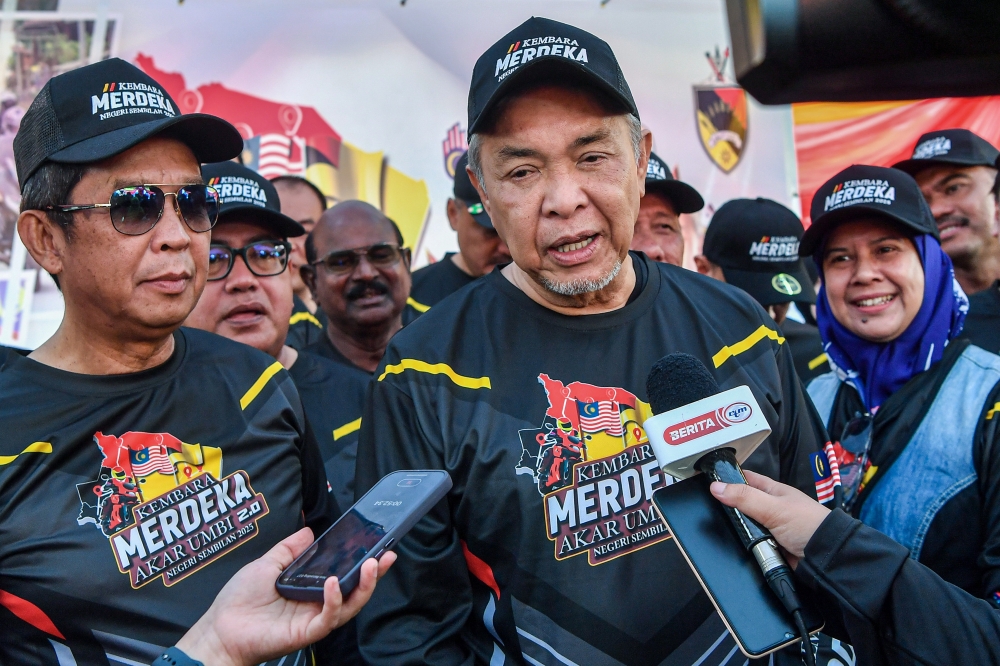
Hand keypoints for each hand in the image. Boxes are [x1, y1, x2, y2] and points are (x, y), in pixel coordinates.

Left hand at [176, 527, 395, 665]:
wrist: (220, 628)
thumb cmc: (239, 600)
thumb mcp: (266, 564)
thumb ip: (289, 549)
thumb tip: (309, 531)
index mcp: (311, 589)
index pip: (344, 575)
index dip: (361, 562)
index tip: (376, 545)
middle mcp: (317, 604)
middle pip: (355, 591)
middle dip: (374, 574)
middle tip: (386, 554)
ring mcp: (313, 619)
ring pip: (349, 605)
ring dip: (363, 585)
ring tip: (371, 565)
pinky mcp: (306, 632)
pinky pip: (328, 618)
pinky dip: (335, 600)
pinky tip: (333, 582)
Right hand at [709, 470, 829, 568]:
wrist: (826, 557)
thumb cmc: (807, 524)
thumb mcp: (773, 507)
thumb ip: (744, 498)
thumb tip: (716, 487)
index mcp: (773, 491)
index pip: (746, 479)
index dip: (729, 478)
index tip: (709, 480)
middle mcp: (770, 508)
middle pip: (742, 505)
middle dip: (730, 509)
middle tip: (710, 510)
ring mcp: (769, 528)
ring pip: (744, 526)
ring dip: (738, 531)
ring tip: (721, 530)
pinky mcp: (769, 546)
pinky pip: (750, 544)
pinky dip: (745, 545)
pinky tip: (736, 545)